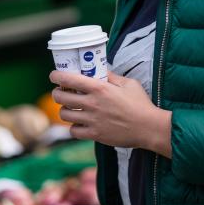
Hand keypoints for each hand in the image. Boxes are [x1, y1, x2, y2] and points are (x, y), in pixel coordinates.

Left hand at [50, 70, 171, 157]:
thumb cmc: (141, 104)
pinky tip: (79, 123)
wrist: (149, 128)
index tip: (54, 75)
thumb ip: (111, 76)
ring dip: (64, 110)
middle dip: (57, 93)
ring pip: (64, 114)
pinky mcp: (95, 135)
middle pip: (61, 97)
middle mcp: (92, 104)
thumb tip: (100, 69)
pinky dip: (73, 127)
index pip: (69, 79)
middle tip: (61, 92)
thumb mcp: (128, 83)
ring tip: (70, 108)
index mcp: (99, 88)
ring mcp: (92, 120)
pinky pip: (73, 131)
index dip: (56, 76)